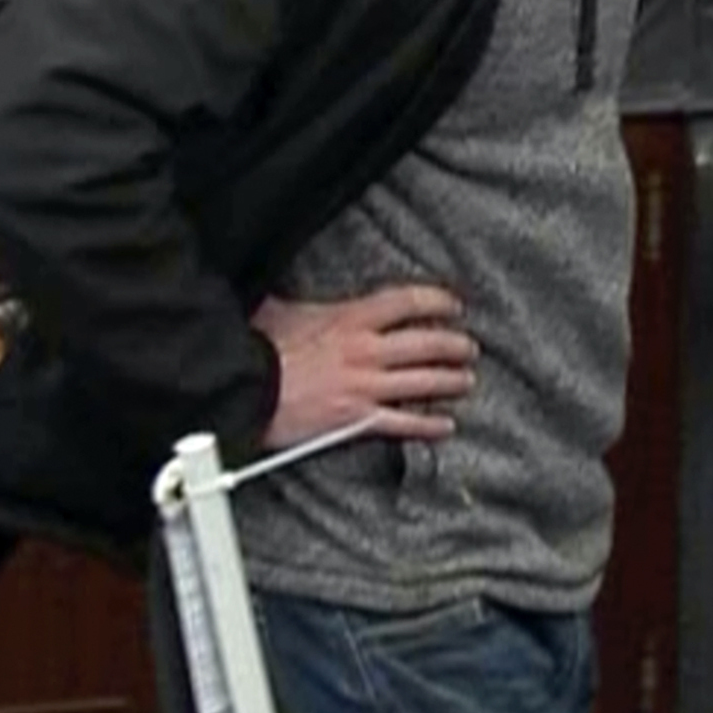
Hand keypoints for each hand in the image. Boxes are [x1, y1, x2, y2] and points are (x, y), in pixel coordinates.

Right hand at [255, 283, 475, 447]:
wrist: (242, 391)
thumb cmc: (257, 352)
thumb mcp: (276, 310)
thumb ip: (292, 299)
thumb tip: (283, 287)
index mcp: (350, 318)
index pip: (407, 302)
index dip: (437, 302)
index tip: (453, 305)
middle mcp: (365, 350)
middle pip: (427, 343)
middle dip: (455, 345)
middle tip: (469, 348)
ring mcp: (365, 386)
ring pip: (423, 382)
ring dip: (451, 382)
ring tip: (466, 381)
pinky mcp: (357, 419)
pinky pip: (403, 422)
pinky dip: (428, 425)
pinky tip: (445, 425)